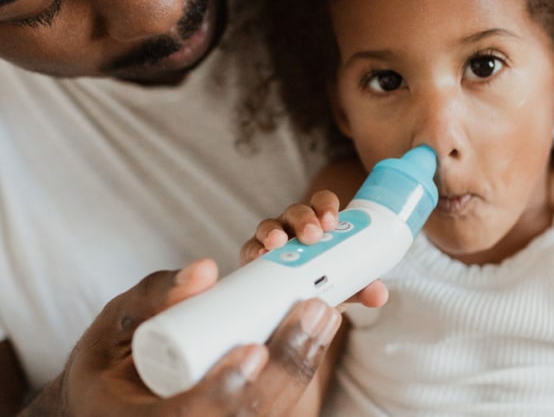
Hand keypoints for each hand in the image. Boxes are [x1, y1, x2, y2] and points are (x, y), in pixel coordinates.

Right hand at [20, 259, 340, 416]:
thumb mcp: (121, 318)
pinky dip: (294, 376)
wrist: (111, 393)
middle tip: (314, 314)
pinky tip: (314, 337)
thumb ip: (158, 292)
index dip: (223, 391)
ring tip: (323, 318)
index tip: (253, 349)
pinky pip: (267, 408)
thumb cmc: (111, 355)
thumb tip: (207, 270)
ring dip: (300, 370)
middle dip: (286, 369)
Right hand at [241, 192, 387, 307]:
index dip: (326, 206)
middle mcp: (293, 226)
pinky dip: (254, 251)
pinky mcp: (253, 257)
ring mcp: (271, 239)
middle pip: (296, 211)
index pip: (321, 202)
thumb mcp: (345, 285)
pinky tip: (259, 258)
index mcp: (318, 223)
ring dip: (274, 232)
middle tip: (313, 235)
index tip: (332, 221)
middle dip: (304, 220)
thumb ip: (361, 286)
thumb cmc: (323, 284)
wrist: (295, 305)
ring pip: (270, 225)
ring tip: (279, 242)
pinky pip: (250, 248)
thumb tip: (379, 294)